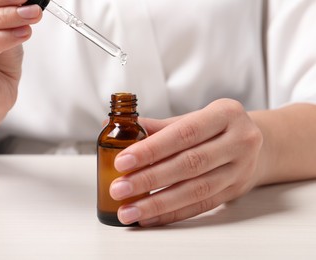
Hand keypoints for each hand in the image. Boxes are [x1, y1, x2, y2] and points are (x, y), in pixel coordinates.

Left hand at [110, 99, 263, 226]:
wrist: (256, 143)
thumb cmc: (216, 128)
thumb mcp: (194, 118)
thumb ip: (160, 126)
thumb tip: (120, 129)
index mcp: (226, 114)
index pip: (184, 133)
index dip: (151, 149)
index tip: (123, 161)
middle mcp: (239, 140)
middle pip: (190, 164)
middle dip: (150, 179)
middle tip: (120, 189)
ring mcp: (241, 168)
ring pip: (196, 190)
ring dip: (158, 203)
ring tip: (130, 210)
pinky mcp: (236, 190)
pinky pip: (202, 206)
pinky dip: (173, 213)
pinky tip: (150, 216)